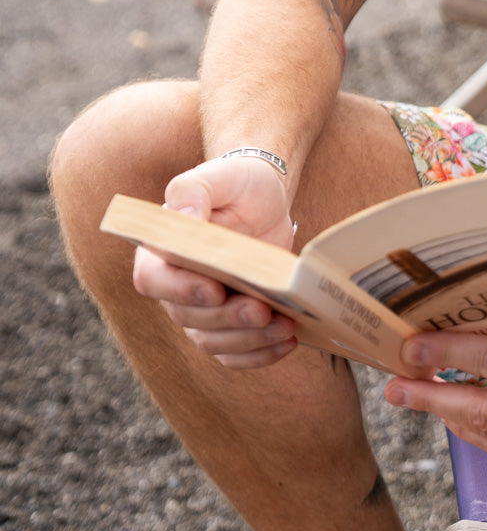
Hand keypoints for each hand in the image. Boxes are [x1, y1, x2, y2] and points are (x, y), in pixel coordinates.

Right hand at [131, 154, 297, 369]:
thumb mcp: (217, 176)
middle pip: (189, 318)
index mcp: (160, 251)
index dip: (180, 290)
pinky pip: (236, 354)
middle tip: (263, 310)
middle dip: (228, 318)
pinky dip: (261, 354)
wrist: (263, 200)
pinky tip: (288, 341)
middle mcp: (175, 288)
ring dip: (249, 340)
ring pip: (213, 342)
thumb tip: (182, 217)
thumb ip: (191, 191)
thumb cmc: (235, 185)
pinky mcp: (229, 327)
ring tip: (285, 326)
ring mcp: (201, 312)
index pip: (153, 280)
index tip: (214, 289)